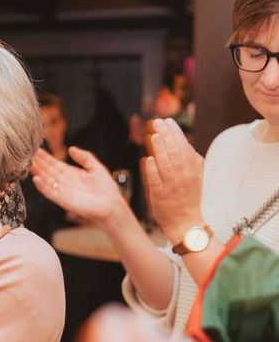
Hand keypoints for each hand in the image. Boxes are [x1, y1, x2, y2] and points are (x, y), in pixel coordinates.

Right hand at [30, 147, 126, 224]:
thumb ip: (84, 157)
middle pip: (48, 170)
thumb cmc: (106, 188)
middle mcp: (64, 181)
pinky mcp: (63, 200)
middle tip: (27, 154)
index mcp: (71, 173)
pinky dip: (42, 187)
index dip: (46, 157)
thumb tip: (71, 148)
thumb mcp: (95, 167)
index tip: (37, 149)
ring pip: (46, 180)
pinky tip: (36, 179)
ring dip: (38, 173)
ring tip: (29, 164)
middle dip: (38, 163)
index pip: (54, 163)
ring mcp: (62, 191)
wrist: (111, 205)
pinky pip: (50, 192)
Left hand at [141, 118, 204, 243]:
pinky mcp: (160, 196)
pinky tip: (147, 159)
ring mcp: (172, 186)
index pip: (184, 146)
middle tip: (156, 122)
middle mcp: (185, 176)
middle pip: (176, 152)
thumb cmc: (188, 196)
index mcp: (194, 168)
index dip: (175, 132)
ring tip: (153, 136)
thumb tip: (179, 138)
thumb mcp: (195, 174)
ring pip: (167, 164)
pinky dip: (152, 170)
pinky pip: (156, 181)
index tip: (167, 121)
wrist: (186, 221)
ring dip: (160, 149)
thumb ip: (188, 157)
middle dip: (166, 135)